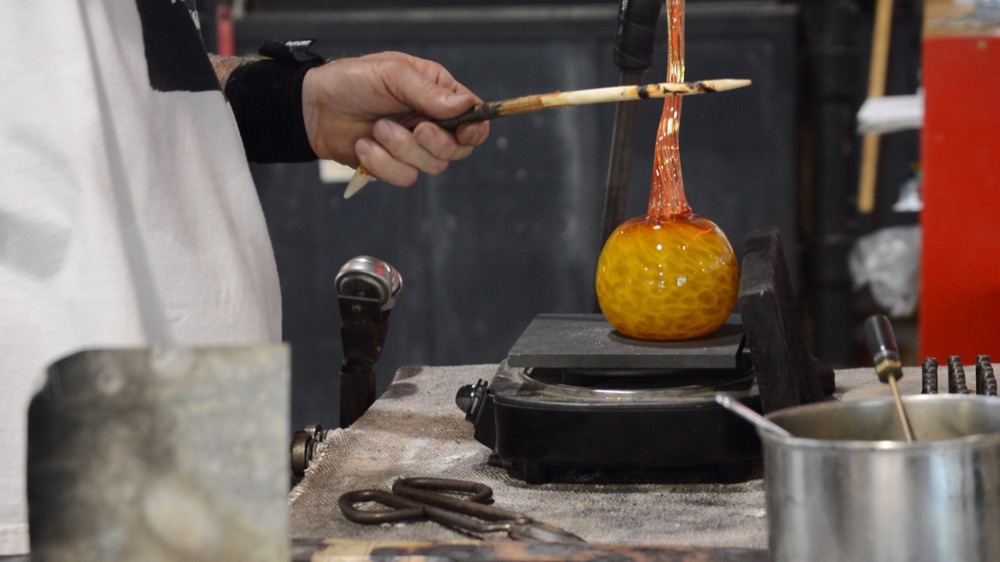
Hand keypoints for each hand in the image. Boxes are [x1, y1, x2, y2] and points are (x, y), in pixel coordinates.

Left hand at [301, 51, 489, 186]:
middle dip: (435, 143)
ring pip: (432, 167)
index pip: (474, 118)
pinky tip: (365, 146)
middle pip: (458, 150)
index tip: (463, 132)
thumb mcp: (391, 74)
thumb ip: (427, 92)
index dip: (474, 129)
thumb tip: (463, 106)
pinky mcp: (395, 166)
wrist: (314, 108)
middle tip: (416, 128)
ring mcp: (414, 148)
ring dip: (401, 150)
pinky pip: (405, 177)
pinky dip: (382, 163)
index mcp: (439, 94)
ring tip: (376, 129)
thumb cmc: (353, 81)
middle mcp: (432, 122)